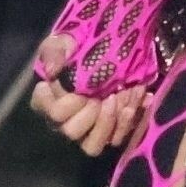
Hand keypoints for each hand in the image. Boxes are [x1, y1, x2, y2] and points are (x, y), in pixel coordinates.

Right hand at [30, 34, 148, 156]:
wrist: (106, 47)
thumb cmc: (77, 46)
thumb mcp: (63, 41)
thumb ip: (55, 51)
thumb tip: (53, 70)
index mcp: (49, 101)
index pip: (51, 112)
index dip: (63, 103)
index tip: (76, 86)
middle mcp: (66, 121)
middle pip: (71, 132)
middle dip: (88, 114)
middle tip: (101, 94)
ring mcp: (89, 129)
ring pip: (93, 145)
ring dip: (108, 122)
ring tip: (118, 97)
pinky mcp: (111, 130)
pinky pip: (117, 138)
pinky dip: (128, 120)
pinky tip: (136, 95)